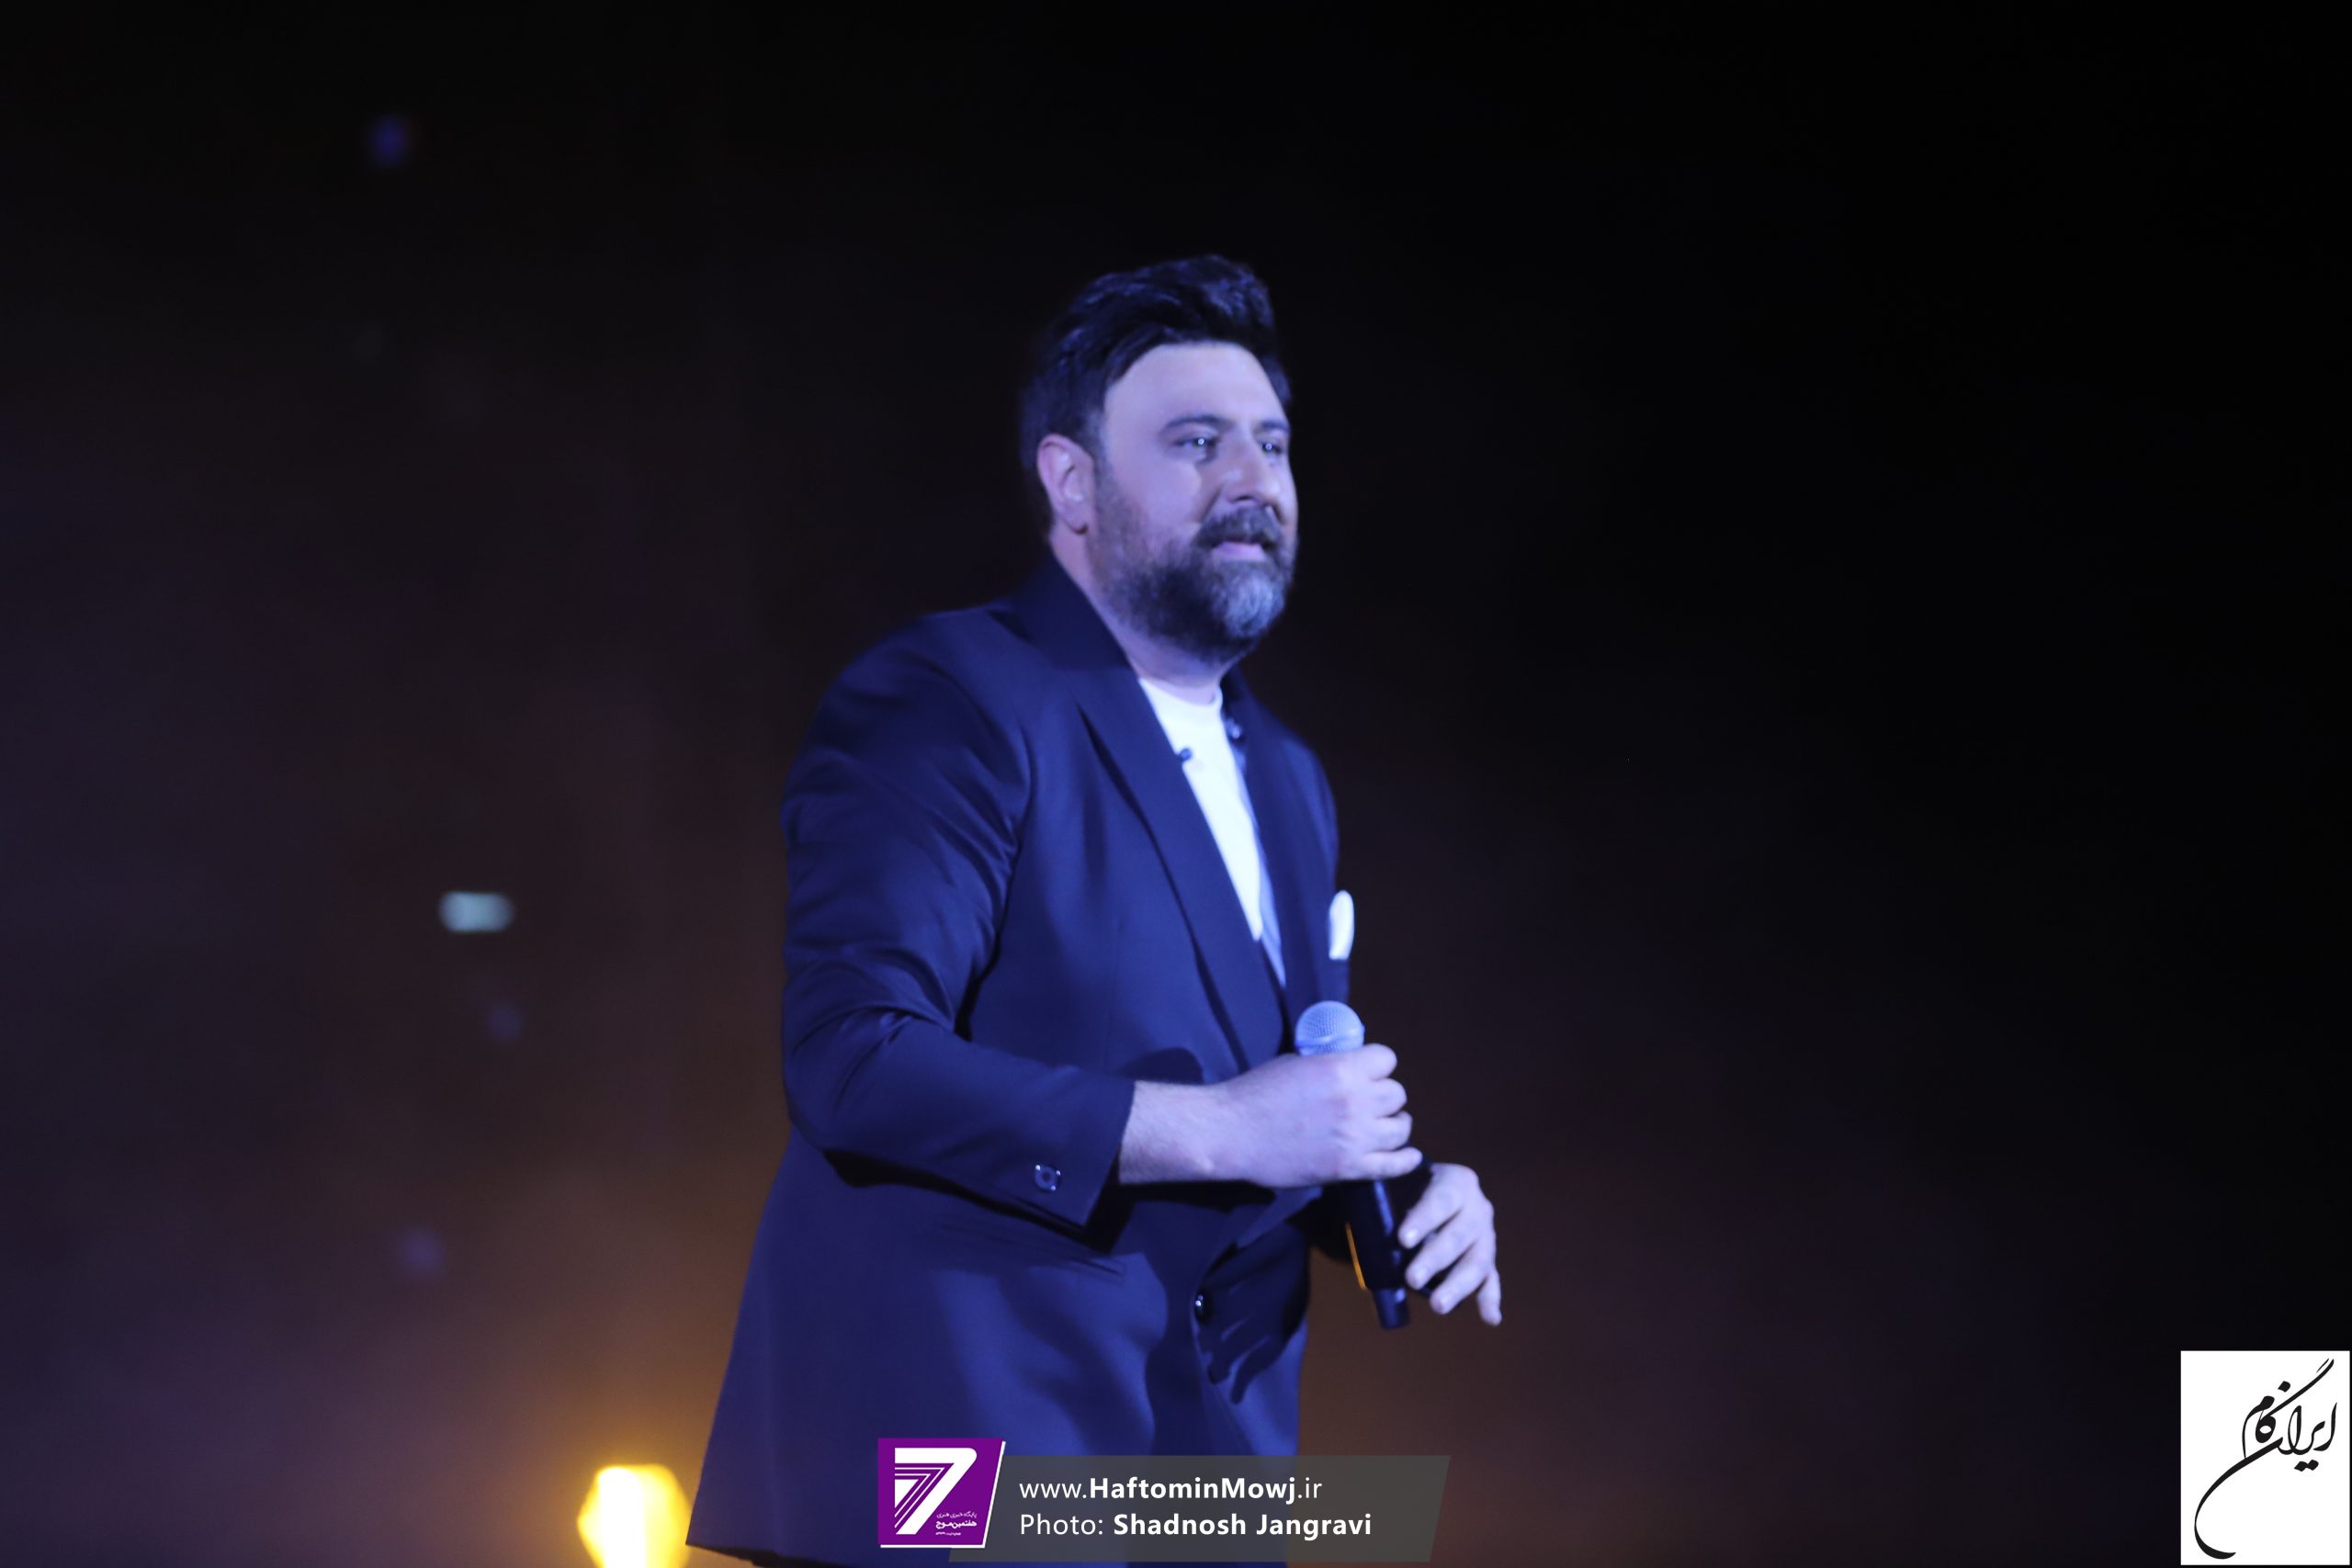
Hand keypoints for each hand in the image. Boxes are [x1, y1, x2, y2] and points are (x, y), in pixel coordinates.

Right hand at [1208, 1045, 1421, 1188]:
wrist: (1233, 1133)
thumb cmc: (1257, 1092)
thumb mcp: (1298, 1063)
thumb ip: (1331, 1066)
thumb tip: (1351, 1068)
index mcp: (1342, 1070)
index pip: (1387, 1059)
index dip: (1377, 1065)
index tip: (1368, 1073)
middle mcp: (1356, 1102)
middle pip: (1397, 1094)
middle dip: (1384, 1096)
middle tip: (1369, 1103)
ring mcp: (1356, 1138)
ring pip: (1401, 1128)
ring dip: (1393, 1125)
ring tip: (1381, 1127)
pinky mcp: (1349, 1169)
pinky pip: (1394, 1165)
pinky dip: (1405, 1159)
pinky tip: (1406, 1155)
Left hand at [1398, 1163, 1500, 1324]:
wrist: (1417, 1192)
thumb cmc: (1401, 1188)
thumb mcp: (1393, 1183)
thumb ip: (1384, 1198)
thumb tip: (1368, 1222)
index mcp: (1457, 1182)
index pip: (1441, 1200)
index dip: (1423, 1220)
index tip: (1402, 1239)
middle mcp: (1477, 1206)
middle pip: (1459, 1234)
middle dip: (1435, 1258)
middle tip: (1411, 1279)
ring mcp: (1485, 1235)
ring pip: (1477, 1261)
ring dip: (1458, 1285)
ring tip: (1437, 1306)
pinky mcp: (1486, 1259)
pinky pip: (1490, 1279)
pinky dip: (1490, 1298)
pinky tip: (1490, 1318)